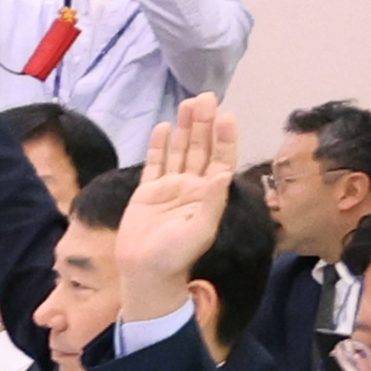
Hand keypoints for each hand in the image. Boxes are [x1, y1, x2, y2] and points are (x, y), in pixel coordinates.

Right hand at [114, 94, 237, 313]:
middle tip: (206, 97)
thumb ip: (211, 202)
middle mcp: (191, 187)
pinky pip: (155, 164)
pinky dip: (159, 146)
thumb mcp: (199, 231)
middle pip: (200, 149)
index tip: (226, 116)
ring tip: (189, 103)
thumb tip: (223, 173)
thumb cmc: (175, 257)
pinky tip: (163, 127)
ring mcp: (169, 188)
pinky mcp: (147, 193)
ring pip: (179, 151)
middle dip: (204, 124)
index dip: (224, 138)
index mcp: (207, 195)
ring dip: (185, 128)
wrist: (145, 273)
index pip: (220, 160)